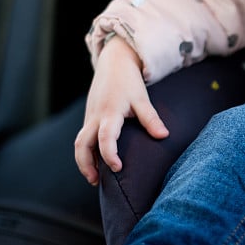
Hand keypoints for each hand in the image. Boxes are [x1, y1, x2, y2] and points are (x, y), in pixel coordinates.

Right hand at [73, 37, 168, 185]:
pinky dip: (87, 151)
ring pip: (80, 142)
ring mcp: (89, 117)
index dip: (109, 154)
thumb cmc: (129, 81)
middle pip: (81, 144)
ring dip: (84, 160)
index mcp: (109, 112)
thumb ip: (150, 118)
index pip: (105, 138)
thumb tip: (164, 136)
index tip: (117, 168)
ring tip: (95, 178)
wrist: (113, 62)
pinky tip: (97, 163)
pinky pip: (84, 137)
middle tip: (96, 182)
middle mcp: (95, 117)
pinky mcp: (89, 117)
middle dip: (85, 164)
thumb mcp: (142, 98)